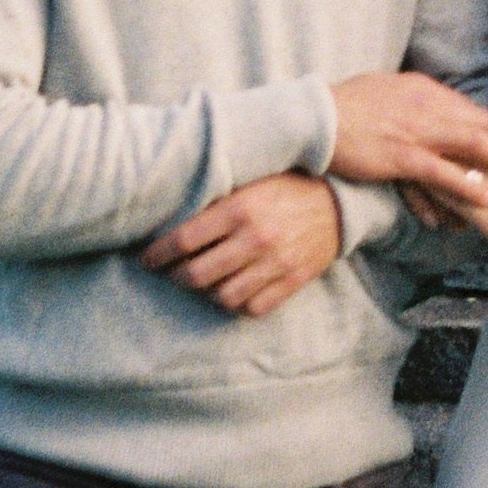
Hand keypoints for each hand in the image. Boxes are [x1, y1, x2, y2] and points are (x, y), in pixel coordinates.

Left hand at [142, 174, 342, 317]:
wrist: (340, 200)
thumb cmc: (287, 185)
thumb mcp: (250, 180)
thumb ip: (217, 197)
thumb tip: (172, 212)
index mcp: (240, 208)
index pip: (184, 239)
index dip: (158, 253)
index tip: (147, 258)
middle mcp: (255, 238)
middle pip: (197, 274)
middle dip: (176, 276)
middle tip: (171, 271)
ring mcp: (275, 263)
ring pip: (223, 296)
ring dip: (206, 292)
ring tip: (202, 282)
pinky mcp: (292, 281)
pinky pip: (253, 308)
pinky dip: (237, 304)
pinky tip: (232, 291)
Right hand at [328, 70, 487, 188]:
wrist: (318, 119)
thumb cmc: (341, 104)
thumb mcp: (380, 86)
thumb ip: (403, 93)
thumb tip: (413, 95)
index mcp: (419, 88)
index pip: (462, 106)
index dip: (476, 124)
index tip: (484, 138)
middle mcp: (426, 106)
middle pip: (475, 123)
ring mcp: (418, 132)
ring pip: (471, 145)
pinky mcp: (406, 158)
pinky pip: (447, 174)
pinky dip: (470, 186)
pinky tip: (487, 198)